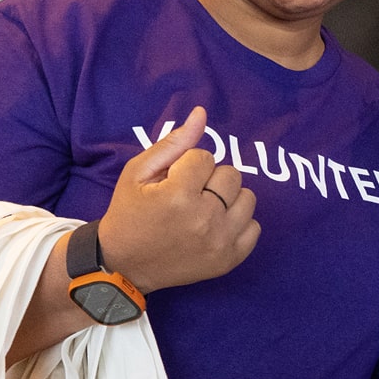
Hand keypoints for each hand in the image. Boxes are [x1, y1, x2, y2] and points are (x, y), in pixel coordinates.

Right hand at [97, 106, 259, 292]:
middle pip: (231, 175)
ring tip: (205, 209)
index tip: (173, 181)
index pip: (205, 157)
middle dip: (210, 178)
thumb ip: (173, 143)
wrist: (124, 264)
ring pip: (247, 198)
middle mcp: (205, 219)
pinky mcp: (229, 260)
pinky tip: (216, 226)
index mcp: (178, 195)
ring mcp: (220, 242)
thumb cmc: (128, 214)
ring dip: (228, 198)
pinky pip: (254, 227)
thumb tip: (201, 114)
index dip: (187, 165)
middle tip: (189, 195)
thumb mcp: (138, 172)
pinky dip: (239, 223)